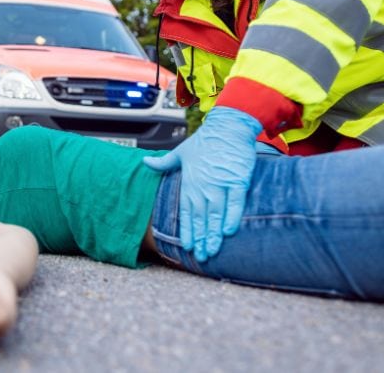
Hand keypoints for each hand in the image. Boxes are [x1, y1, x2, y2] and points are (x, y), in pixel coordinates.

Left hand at [143, 107, 261, 261]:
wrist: (228, 127)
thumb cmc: (205, 141)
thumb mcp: (181, 152)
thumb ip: (164, 163)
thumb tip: (145, 162)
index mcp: (190, 182)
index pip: (186, 212)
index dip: (187, 230)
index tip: (186, 246)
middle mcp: (204, 186)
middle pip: (200, 218)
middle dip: (200, 238)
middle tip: (201, 256)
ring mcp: (221, 184)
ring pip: (215, 214)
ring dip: (213, 233)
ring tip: (212, 250)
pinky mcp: (238, 181)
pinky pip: (235, 203)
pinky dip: (232, 217)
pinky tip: (228, 231)